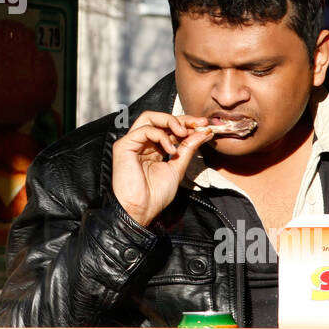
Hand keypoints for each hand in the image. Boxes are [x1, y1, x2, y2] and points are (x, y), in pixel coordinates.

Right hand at [111, 112, 211, 226]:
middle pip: (159, 118)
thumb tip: (203, 133)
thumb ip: (188, 149)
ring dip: (170, 121)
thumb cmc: (155, 195)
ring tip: (184, 133)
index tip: (204, 126)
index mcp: (152, 148)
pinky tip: (171, 149)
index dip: (187, 124)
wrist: (141, 210)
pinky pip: (144, 130)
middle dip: (181, 119)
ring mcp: (131, 143)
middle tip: (199, 124)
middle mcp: (141, 143)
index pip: (169, 128)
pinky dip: (161, 136)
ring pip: (149, 118)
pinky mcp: (124, 146)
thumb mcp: (177, 168)